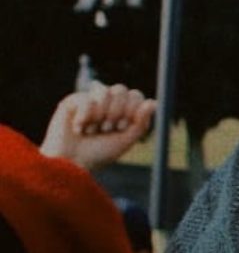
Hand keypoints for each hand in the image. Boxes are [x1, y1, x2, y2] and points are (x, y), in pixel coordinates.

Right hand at [39, 83, 156, 170]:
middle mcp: (108, 102)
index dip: (131, 109)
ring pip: (103, 91)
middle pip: (121, 89)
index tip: (121, 127)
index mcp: (123, 110)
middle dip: (115, 112)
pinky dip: (84, 118)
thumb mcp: (125, 141)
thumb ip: (140, 123)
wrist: (71, 163)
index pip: (135, 95)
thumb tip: (154, 102)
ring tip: (92, 131)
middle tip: (106, 129)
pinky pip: (86, 99)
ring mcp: (90, 100)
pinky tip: (79, 129)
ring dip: (100, 115)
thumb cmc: (99, 154)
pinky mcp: (73, 101)